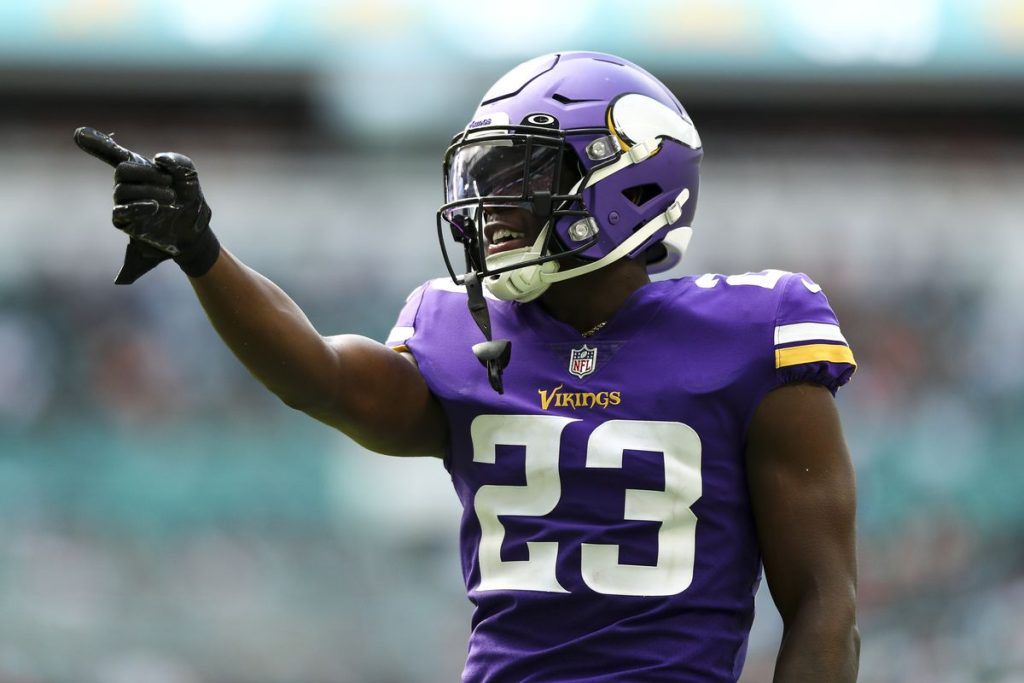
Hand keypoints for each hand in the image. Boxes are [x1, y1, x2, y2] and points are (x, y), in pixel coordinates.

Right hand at [74, 127, 218, 283]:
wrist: (194, 228)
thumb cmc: (187, 197)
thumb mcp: (188, 174)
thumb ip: (176, 161)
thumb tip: (158, 159)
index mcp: (137, 167)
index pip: (112, 152)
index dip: (96, 143)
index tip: (79, 133)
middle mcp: (126, 183)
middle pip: (121, 170)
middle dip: (147, 174)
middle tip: (170, 183)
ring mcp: (123, 203)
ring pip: (123, 191)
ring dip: (150, 192)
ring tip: (171, 198)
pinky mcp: (125, 222)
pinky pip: (121, 212)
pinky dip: (137, 207)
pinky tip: (153, 206)